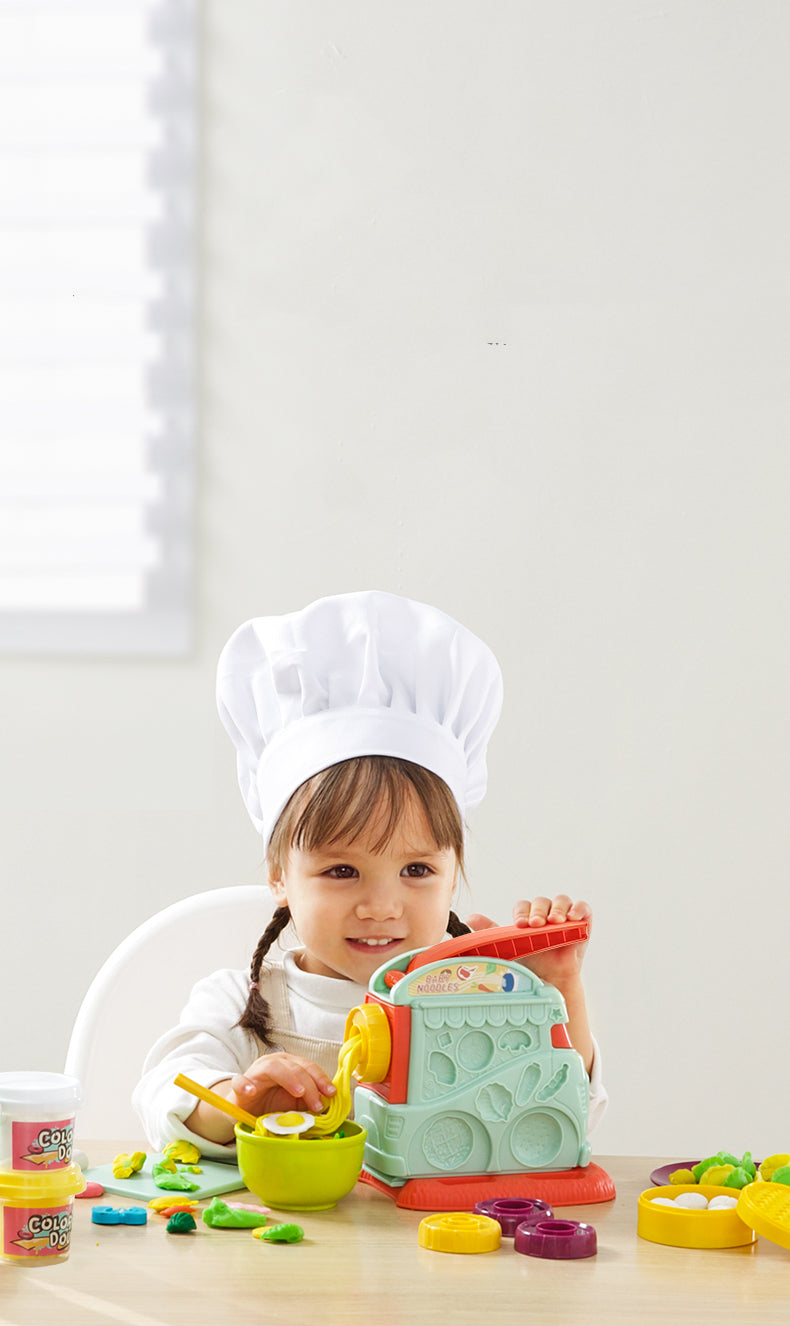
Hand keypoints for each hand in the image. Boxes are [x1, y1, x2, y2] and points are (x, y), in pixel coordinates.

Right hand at [231, 1053, 336, 1117]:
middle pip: (295, 1066)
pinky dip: (246, 1085)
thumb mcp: (294, 1103)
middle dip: (310, 1084)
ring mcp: (255, 1073)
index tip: (331, 1093)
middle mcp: (273, 1063)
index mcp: (289, 1065)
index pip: (308, 1066)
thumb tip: (328, 1104)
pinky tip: (252, 1091)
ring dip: (289, 1079)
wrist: (245, 1111)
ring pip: (273, 1067)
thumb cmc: (271, 1104)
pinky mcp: (239, 1086)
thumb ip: (309, 1101)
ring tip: (299, 1093)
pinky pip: (240, 1082)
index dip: (321, 1079)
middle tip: (318, 1104)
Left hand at [466, 895, 590, 992]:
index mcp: (528, 916)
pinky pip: (583, 909)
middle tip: (536, 924)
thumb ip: (492, 931)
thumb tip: (470, 917)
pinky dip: (579, 909)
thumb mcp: (509, 946)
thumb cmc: (530, 961)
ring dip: (558, 909)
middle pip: (541, 902)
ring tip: (555, 922)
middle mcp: (546, 913)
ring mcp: (565, 916)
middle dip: (538, 911)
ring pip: (562, 901)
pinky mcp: (582, 922)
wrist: (552, 980)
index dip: (521, 912)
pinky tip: (574, 917)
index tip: (519, 925)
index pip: (523, 905)